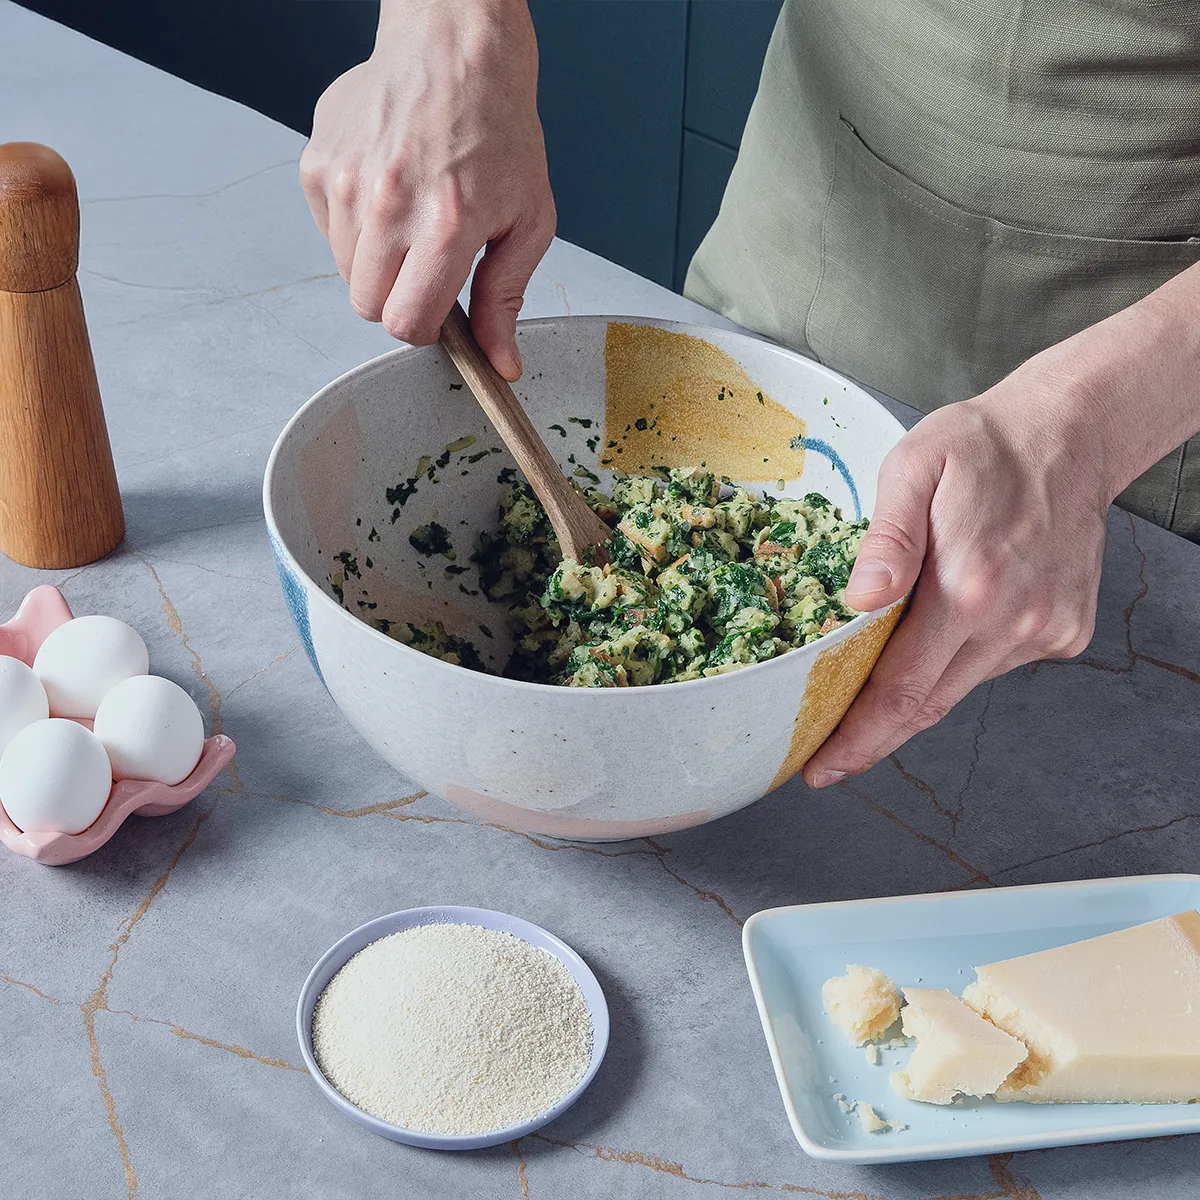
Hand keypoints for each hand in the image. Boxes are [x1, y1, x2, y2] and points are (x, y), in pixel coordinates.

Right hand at [299, 0, 554, 379]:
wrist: (456, 50)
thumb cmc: (499, 131)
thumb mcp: (528, 222)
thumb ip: (507, 298)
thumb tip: (500, 364)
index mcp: (446, 226)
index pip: (407, 323)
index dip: (426, 328)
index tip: (439, 312)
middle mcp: (388, 205)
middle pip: (369, 307)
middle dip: (399, 298)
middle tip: (427, 262)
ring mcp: (345, 182)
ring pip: (346, 274)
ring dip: (377, 264)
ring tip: (410, 219)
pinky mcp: (317, 164)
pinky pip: (328, 232)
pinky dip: (354, 228)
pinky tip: (386, 192)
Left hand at [803, 359, 1114, 786]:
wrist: (1070, 435)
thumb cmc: (982, 447)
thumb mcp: (914, 467)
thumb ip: (885, 537)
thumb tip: (859, 600)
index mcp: (969, 587)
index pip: (900, 690)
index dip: (857, 738)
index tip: (821, 769)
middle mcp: (1013, 621)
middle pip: (928, 705)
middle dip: (872, 737)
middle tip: (826, 758)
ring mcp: (1046, 630)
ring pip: (960, 686)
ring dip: (916, 690)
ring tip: (873, 679)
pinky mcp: (1066, 631)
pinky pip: (994, 664)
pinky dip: (960, 659)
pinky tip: (950, 623)